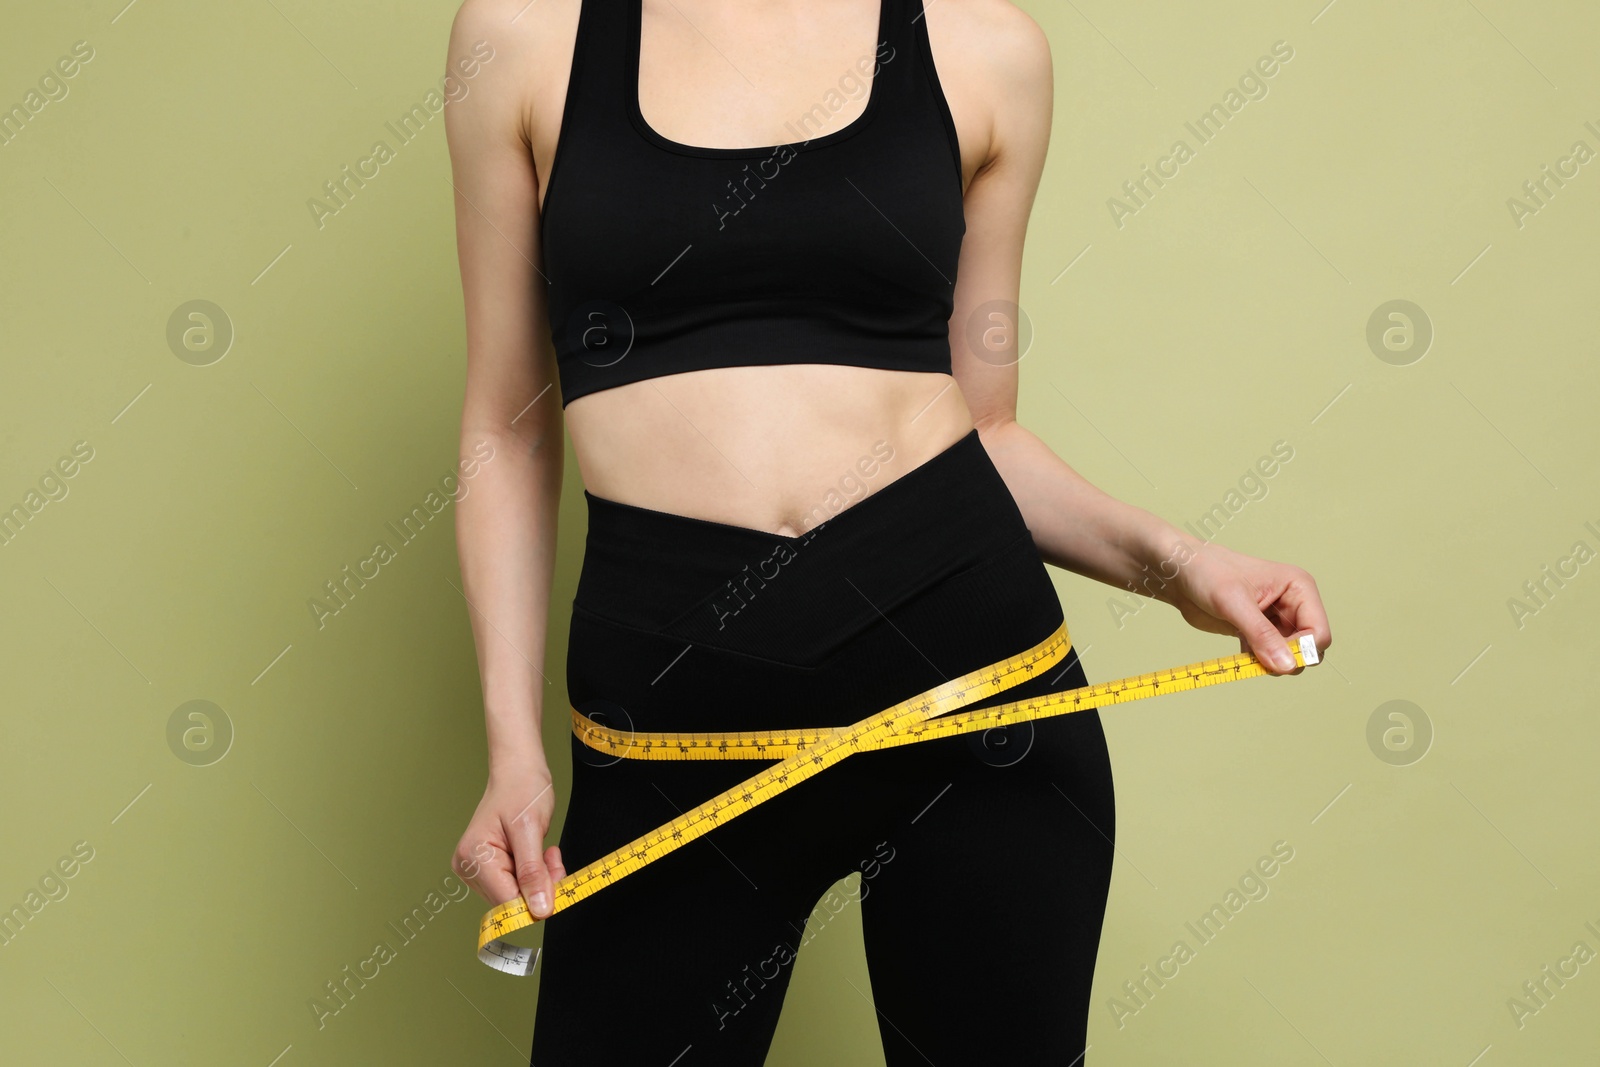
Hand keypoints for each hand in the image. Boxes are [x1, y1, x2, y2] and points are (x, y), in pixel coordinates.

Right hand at [453, 762, 566, 919]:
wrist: (519, 770)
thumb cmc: (521, 789)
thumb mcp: (531, 830)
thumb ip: (533, 873)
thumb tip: (540, 909)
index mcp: (474, 857)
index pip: (506, 901)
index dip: (536, 899)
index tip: (558, 883)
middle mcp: (469, 866)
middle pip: (511, 900)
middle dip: (540, 886)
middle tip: (553, 859)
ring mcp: (477, 868)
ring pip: (517, 894)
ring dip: (539, 879)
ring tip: (546, 852)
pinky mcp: (489, 867)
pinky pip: (516, 884)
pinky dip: (534, 873)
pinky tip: (539, 854)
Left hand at [1156, 540, 1330, 673]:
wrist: (1179, 573)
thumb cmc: (1207, 572)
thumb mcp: (1234, 603)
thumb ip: (1262, 635)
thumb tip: (1287, 665)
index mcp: (1299, 587)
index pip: (1318, 633)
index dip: (1301, 651)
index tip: (1274, 658)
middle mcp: (1293, 604)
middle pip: (1308, 649)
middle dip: (1286, 660)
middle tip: (1258, 657)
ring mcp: (1276, 620)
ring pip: (1289, 657)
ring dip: (1270, 663)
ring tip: (1246, 651)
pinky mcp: (1258, 632)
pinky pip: (1269, 658)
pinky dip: (1257, 661)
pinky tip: (1239, 648)